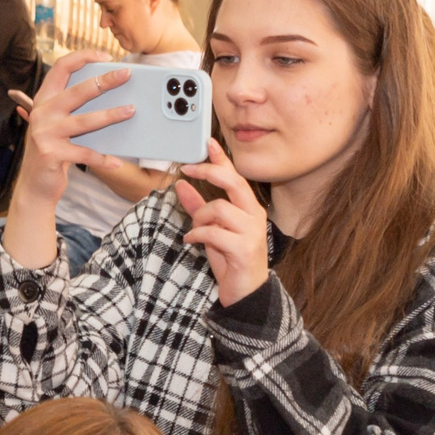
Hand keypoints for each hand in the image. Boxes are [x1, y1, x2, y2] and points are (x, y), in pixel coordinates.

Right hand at [15, 51, 136, 210]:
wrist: (34, 185)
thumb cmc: (52, 150)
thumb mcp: (58, 124)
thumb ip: (73, 108)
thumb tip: (109, 90)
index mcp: (44, 100)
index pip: (61, 67)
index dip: (83, 57)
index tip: (105, 56)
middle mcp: (42, 113)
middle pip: (77, 91)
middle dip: (105, 81)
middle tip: (126, 75)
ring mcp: (44, 133)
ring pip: (85, 121)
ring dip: (111, 115)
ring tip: (131, 111)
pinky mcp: (51, 154)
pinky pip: (84, 154)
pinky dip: (102, 159)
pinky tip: (116, 161)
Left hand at [173, 139, 269, 305]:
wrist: (246, 291)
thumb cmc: (231, 258)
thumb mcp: (210, 228)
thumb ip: (197, 207)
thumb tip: (181, 185)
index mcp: (248, 208)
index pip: (235, 176)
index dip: (221, 159)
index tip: (208, 142)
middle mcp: (253, 215)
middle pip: (234, 182)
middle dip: (210, 171)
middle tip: (188, 169)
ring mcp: (251, 232)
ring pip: (219, 208)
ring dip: (199, 217)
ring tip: (195, 230)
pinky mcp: (244, 249)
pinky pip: (213, 232)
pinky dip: (197, 235)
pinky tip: (192, 241)